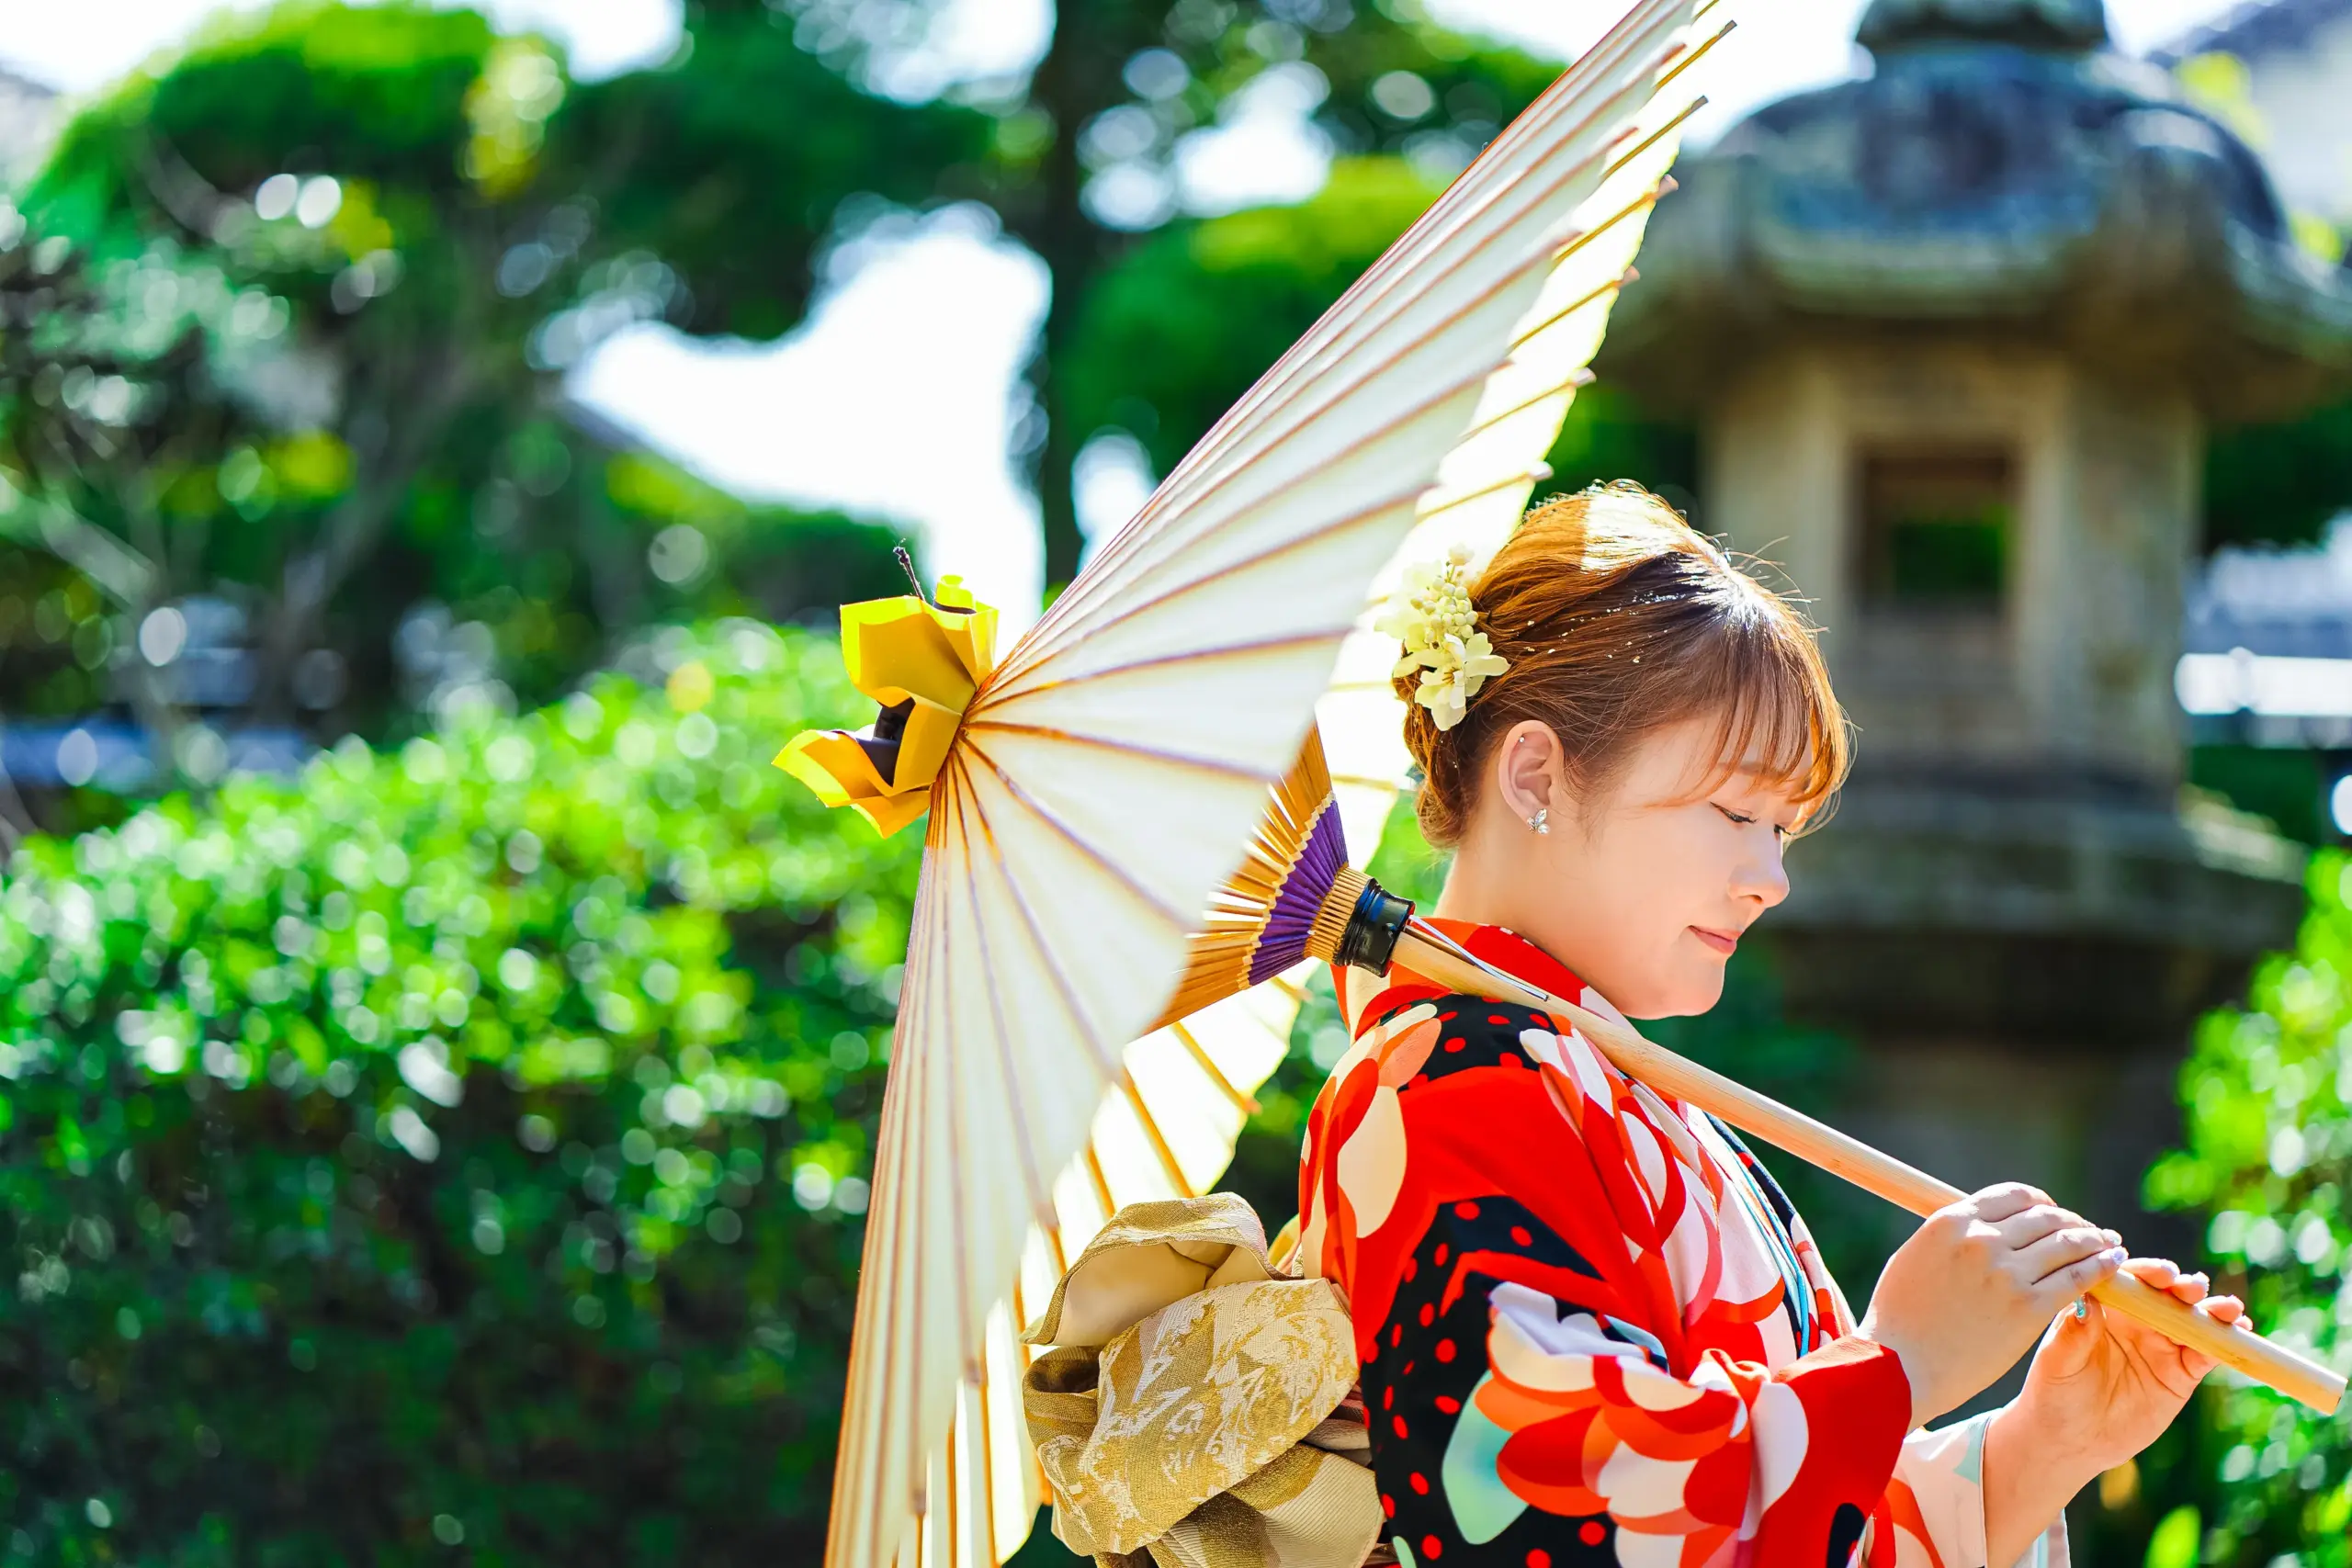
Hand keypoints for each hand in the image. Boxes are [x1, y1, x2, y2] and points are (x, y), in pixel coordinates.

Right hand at [1858, 1183, 2125, 1426]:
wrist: (1898, 1369)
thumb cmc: (1899, 1320)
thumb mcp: (1914, 1258)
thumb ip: (1950, 1239)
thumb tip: (1979, 1229)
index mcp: (1951, 1222)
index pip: (2013, 1196)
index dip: (2042, 1203)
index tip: (2053, 1215)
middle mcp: (1981, 1240)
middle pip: (2046, 1217)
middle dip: (2072, 1222)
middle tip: (2089, 1232)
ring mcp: (2007, 1273)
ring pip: (2068, 1243)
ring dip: (2095, 1240)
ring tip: (2110, 1244)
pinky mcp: (2028, 1308)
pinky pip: (2077, 1278)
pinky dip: (2101, 1267)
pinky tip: (2114, 1265)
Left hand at [2007, 1256, 2247, 1477]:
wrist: (2069, 1440)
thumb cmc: (2053, 1393)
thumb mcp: (2058, 1362)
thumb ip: (2073, 1332)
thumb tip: (2086, 1299)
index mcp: (2104, 1307)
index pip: (2129, 1282)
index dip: (2148, 1273)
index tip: (2163, 1274)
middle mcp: (2135, 1320)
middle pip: (2166, 1296)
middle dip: (2183, 1288)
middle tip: (2193, 1288)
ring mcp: (2160, 1345)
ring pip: (2192, 1322)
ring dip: (2212, 1311)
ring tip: (2227, 1309)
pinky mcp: (2180, 1375)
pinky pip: (2205, 1354)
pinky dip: (2222, 1343)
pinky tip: (2238, 1331)